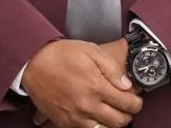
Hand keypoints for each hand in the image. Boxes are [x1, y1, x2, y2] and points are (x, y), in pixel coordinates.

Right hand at [24, 38, 142, 127]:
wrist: (33, 64)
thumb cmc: (60, 55)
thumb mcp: (90, 50)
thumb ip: (111, 68)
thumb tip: (126, 84)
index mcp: (95, 86)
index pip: (126, 103)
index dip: (136, 103)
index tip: (136, 100)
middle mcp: (87, 105)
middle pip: (118, 122)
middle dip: (128, 115)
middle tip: (128, 107)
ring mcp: (75, 117)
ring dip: (112, 123)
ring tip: (113, 112)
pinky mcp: (65, 123)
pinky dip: (95, 126)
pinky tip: (96, 115)